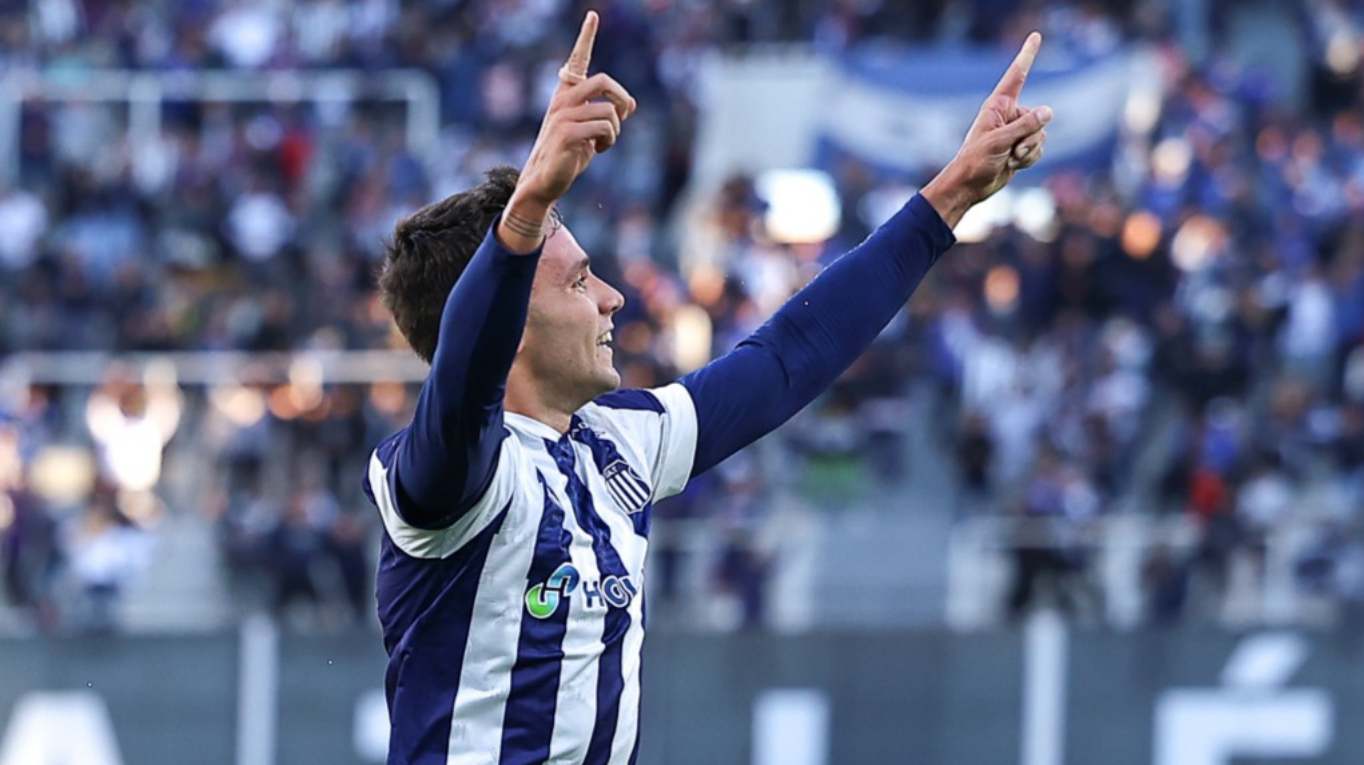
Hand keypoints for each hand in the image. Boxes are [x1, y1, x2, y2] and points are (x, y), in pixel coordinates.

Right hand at [499, 11, 637, 250]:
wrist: (546, 181)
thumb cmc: (569, 155)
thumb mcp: (591, 132)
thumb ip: (607, 114)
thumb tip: (630, 105)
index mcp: (566, 95)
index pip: (577, 60)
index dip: (586, 37)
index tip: (593, 15)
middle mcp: (562, 100)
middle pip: (604, 80)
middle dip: (623, 99)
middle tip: (624, 116)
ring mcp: (562, 115)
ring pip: (609, 110)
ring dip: (616, 130)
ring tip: (605, 143)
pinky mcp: (567, 133)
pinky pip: (604, 127)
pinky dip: (609, 141)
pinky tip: (599, 151)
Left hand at [923, 33, 1051, 227]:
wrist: (971, 186)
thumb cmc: (976, 160)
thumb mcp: (1000, 141)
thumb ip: (1026, 126)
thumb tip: (1048, 111)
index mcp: (998, 105)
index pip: (1017, 75)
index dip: (1027, 55)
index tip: (1035, 36)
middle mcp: (1008, 115)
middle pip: (1038, 116)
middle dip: (1030, 136)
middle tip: (1011, 149)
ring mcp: (1016, 131)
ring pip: (1042, 134)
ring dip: (1029, 150)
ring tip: (1010, 158)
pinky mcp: (1020, 146)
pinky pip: (1039, 148)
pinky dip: (1029, 159)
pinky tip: (1013, 164)